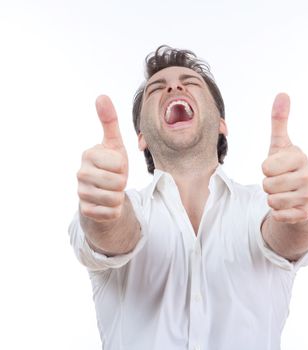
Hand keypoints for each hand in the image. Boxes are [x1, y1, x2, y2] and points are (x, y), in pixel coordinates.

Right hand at [77, 95, 128, 221]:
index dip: (123, 167)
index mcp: (89, 154)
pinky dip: (115, 210)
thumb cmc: (111, 166)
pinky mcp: (85, 211)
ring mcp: (81, 193)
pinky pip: (110, 213)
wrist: (104, 193)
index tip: (116, 166)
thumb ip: (109, 122)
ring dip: (119, 196)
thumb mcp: (115, 144)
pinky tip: (107, 204)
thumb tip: (102, 96)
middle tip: (115, 180)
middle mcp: (81, 173)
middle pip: (118, 182)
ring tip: (112, 191)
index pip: (119, 163)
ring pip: (115, 198)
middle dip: (122, 182)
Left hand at [261, 93, 307, 223]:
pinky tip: (286, 205)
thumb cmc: (285, 166)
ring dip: (271, 198)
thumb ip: (279, 121)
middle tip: (278, 181)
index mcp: (300, 157)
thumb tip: (282, 94)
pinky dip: (277, 212)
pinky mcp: (304, 214)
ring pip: (271, 201)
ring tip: (282, 192)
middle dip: (267, 184)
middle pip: (267, 185)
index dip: (266, 168)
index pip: (266, 166)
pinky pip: (278, 215)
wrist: (299, 193)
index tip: (276, 167)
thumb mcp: (280, 145)